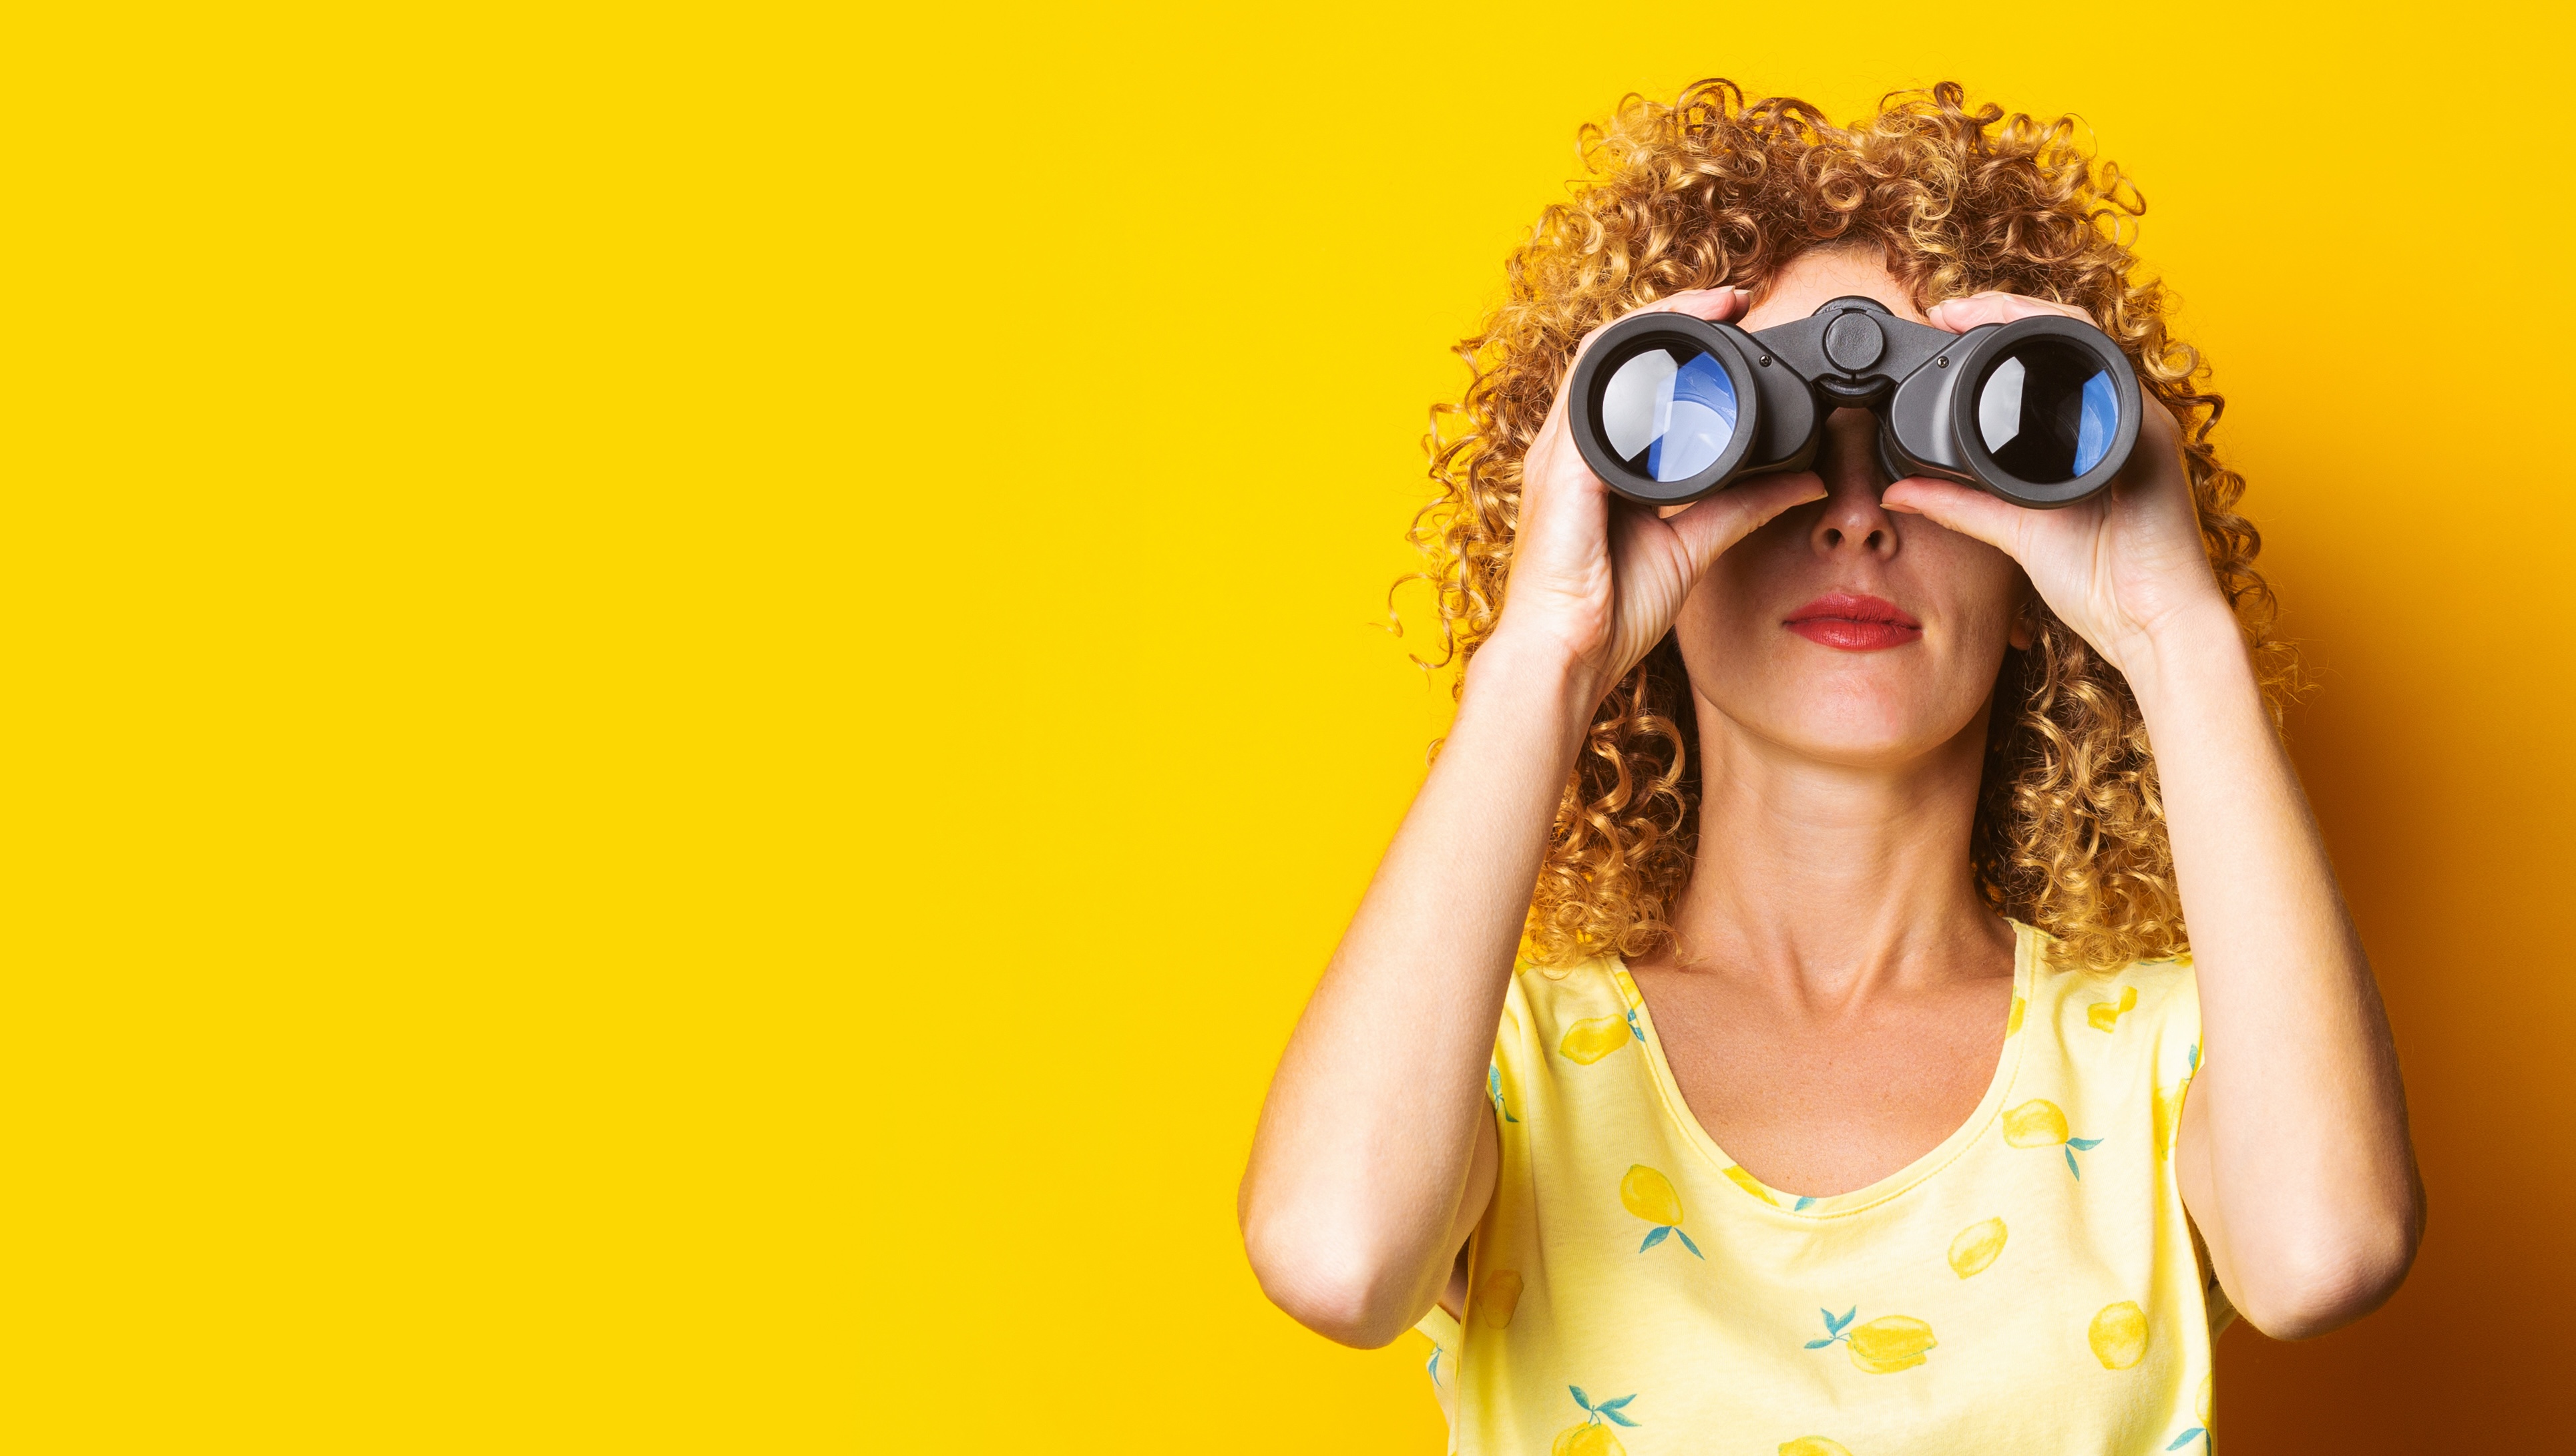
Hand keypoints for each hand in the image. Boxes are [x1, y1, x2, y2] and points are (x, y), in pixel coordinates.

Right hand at [1494, 287, 1826, 701]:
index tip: (1741, 321)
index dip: (1686, 342)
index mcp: (1600, 464)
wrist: (1567, 657)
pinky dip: (1633, 364)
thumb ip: (1744, 506)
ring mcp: (1562, 456)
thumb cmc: (1610, 612)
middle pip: (1618, 353)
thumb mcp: (1694, 546)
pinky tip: (1674, 349)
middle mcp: (1575, 449)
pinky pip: (1592, 397)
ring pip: (1602, 357)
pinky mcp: (1563, 472)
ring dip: (1659, 322)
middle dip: (1677, 314)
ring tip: (1716, 303)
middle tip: (1737, 296)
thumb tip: (1806, 481)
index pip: (1638, 379)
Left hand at [1880, 292, 2230, 675]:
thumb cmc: (2100, 583)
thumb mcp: (2014, 531)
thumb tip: (1898, 492)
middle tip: (1949, 309)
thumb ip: (1958, 505)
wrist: (2152, 624)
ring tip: (1974, 310)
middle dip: (2005, 311)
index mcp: (2086, 436)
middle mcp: (2115, 419)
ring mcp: (2138, 422)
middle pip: (2064, 339)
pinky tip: (2029, 341)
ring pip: (2088, 341)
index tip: (1941, 325)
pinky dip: (2070, 349)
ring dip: (2030, 317)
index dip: (1993, 334)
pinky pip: (2113, 373)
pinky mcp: (2151, 436)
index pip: (2041, 364)